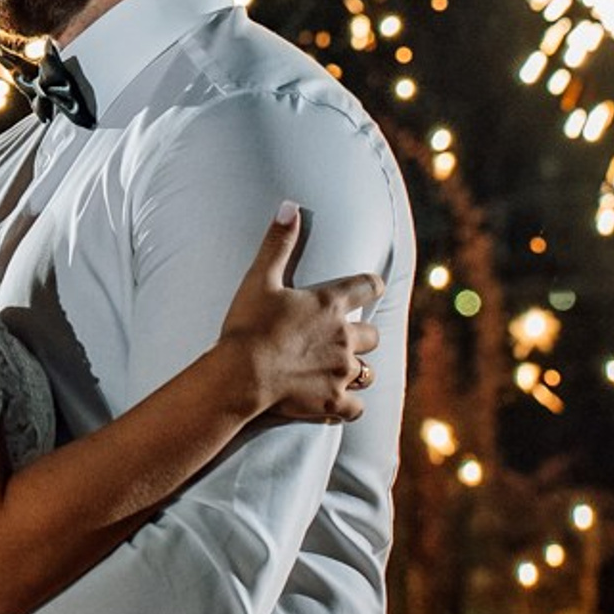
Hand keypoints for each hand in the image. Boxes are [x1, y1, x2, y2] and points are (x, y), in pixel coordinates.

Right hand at [217, 203, 382, 423]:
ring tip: (342, 371)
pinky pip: (355, 408)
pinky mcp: (333, 402)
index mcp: (330, 304)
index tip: (371, 286)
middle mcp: (344, 338)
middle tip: (345, 338)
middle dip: (362, 336)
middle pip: (373, 336)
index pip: (368, 287)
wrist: (241, 374)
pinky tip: (337, 404)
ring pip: (368, 373)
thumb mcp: (259, 278)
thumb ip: (278, 242)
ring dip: (358, 371)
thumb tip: (290, 205)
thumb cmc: (249, 324)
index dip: (371, 285)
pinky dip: (348, 406)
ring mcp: (341, 372)